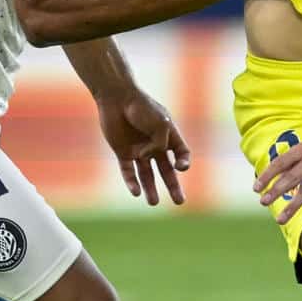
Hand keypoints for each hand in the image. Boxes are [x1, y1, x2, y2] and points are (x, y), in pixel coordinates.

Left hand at [96, 90, 190, 206]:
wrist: (117, 97)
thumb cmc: (142, 107)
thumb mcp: (160, 124)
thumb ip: (159, 144)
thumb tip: (145, 158)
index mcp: (169, 135)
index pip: (182, 154)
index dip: (184, 162)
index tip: (181, 167)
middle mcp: (154, 145)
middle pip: (166, 170)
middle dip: (173, 186)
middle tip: (180, 202)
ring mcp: (138, 149)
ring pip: (146, 174)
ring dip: (150, 189)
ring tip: (153, 203)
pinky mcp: (122, 152)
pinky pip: (128, 171)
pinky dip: (132, 182)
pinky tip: (136, 192)